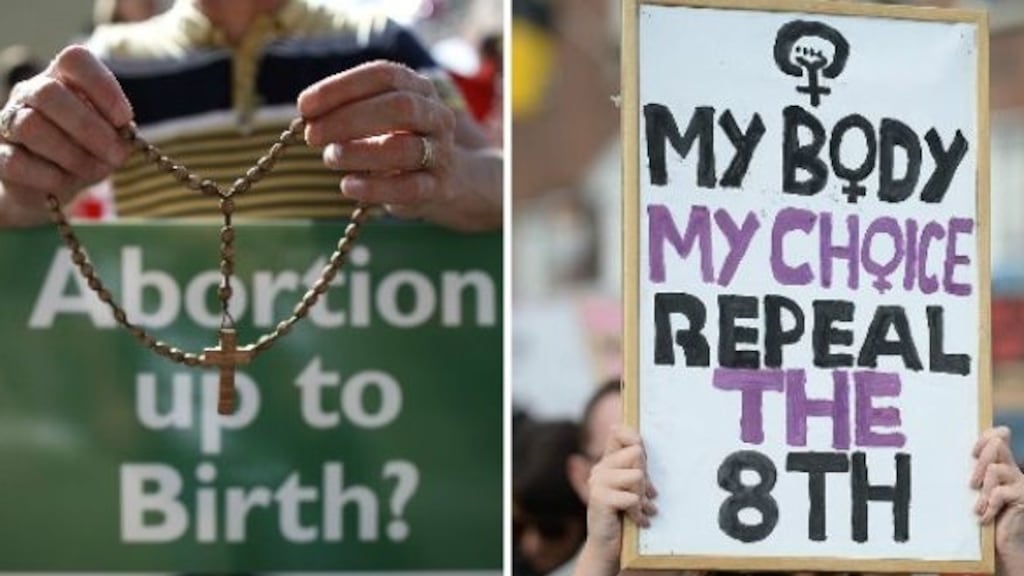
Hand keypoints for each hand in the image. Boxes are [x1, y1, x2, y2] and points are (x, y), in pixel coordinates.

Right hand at [0, 45, 132, 225]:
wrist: (52, 186)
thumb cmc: (87, 153)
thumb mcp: (110, 140)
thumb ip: (118, 133)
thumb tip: (121, 136)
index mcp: (62, 78)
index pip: (75, 60)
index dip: (103, 86)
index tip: (124, 119)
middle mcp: (30, 93)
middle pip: (48, 93)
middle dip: (89, 128)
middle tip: (116, 154)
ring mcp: (7, 122)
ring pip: (29, 125)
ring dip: (71, 154)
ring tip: (93, 170)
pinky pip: (16, 161)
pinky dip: (49, 175)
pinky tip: (64, 182)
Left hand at [297, 60, 456, 222]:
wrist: (446, 178)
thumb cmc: (397, 140)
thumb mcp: (377, 115)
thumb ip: (347, 109)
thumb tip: (307, 114)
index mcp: (419, 88)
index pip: (383, 75)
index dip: (341, 87)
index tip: (304, 105)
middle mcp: (436, 116)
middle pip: (400, 107)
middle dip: (348, 119)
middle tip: (311, 135)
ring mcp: (441, 152)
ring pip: (404, 149)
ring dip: (359, 153)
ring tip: (330, 158)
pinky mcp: (438, 187)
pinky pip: (409, 188)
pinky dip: (374, 188)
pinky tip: (348, 186)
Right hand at [584, 426, 656, 568]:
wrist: (606, 548)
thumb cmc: (623, 517)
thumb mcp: (632, 489)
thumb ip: (636, 469)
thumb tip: (641, 448)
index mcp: (607, 462)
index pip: (618, 432)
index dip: (634, 437)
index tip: (643, 455)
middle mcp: (599, 468)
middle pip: (636, 454)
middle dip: (646, 478)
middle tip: (648, 496)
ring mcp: (597, 482)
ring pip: (636, 476)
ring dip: (644, 498)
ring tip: (644, 510)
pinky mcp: (599, 498)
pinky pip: (632, 498)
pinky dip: (639, 513)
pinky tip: (638, 521)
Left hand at [972, 426, 1023, 568]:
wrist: (1000, 541)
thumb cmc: (982, 514)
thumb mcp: (974, 490)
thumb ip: (969, 472)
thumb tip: (939, 453)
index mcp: (1002, 462)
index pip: (999, 435)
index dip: (985, 437)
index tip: (972, 454)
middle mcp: (1013, 468)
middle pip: (997, 444)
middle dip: (980, 461)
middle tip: (971, 483)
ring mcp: (1020, 482)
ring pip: (995, 469)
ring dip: (982, 490)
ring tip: (977, 507)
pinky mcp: (1023, 498)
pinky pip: (1000, 493)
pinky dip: (988, 506)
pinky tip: (983, 517)